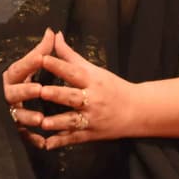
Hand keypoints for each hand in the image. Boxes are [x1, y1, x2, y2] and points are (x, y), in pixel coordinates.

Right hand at [2, 27, 53, 149]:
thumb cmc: (18, 82)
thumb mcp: (26, 66)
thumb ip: (40, 51)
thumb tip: (53, 31)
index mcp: (10, 77)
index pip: (18, 69)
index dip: (28, 64)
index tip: (40, 59)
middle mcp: (6, 94)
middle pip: (13, 92)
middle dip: (25, 91)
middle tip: (39, 89)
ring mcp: (9, 112)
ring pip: (17, 115)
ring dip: (27, 117)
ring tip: (40, 118)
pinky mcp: (13, 128)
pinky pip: (22, 135)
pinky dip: (31, 139)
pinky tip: (42, 143)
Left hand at [35, 30, 134, 148]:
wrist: (137, 111)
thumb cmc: (111, 86)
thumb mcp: (93, 69)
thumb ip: (70, 54)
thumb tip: (54, 34)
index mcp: (92, 81)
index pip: (74, 72)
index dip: (58, 65)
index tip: (42, 58)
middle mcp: (92, 100)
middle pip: (73, 97)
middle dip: (57, 95)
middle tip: (41, 91)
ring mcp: (92, 119)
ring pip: (72, 121)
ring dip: (57, 122)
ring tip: (41, 122)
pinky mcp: (91, 134)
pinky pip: (74, 139)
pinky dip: (61, 142)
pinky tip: (46, 144)